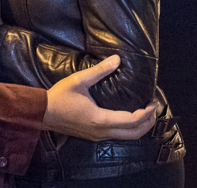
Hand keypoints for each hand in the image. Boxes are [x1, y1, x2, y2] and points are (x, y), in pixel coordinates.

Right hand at [43, 55, 157, 140]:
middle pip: (133, 134)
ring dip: (139, 127)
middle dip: (148, 123)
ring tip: (147, 113)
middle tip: (155, 109)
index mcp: (100, 119)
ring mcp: (97, 136)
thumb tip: (117, 60)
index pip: (131, 120)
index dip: (146, 113)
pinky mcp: (93, 135)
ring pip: (126, 137)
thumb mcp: (79, 80)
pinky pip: (117, 136)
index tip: (154, 102)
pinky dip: (129, 129)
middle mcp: (101, 132)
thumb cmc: (59, 97)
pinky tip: (130, 118)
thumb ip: (99, 71)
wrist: (41, 113)